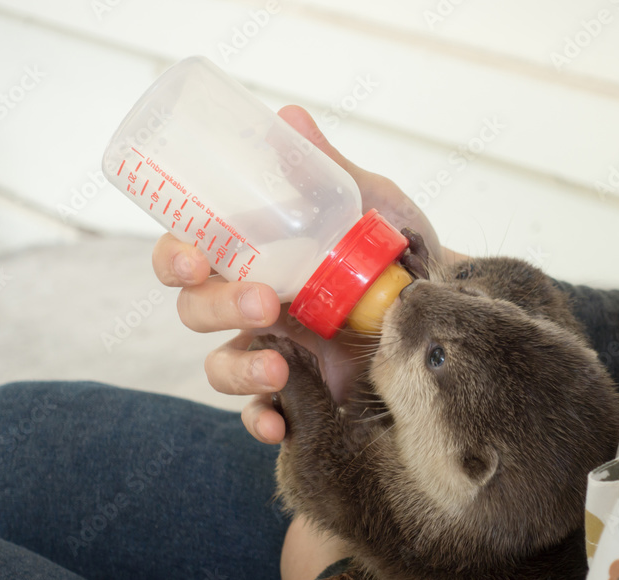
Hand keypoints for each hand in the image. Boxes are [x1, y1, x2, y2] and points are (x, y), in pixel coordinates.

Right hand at [152, 104, 443, 442]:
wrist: (446, 301)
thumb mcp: (367, 200)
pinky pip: (260, 412)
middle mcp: (252, 303)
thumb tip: (290, 116)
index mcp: (254, 254)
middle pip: (196, 310)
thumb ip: (326, 166)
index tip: (192, 259)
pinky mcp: (298, 393)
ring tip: (279, 366)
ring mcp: (272, 349)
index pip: (187, 254)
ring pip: (219, 364)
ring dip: (238, 366)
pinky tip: (277, 424)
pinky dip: (261, 420)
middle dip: (218, 307)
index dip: (173, 257)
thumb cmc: (397, 246)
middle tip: (266, 303)